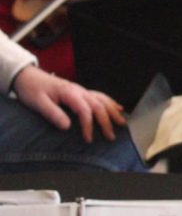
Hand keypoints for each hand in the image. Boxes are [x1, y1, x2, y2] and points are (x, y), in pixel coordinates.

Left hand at [11, 65, 125, 141]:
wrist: (27, 76)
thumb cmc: (32, 89)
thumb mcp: (38, 103)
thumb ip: (53, 114)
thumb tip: (67, 127)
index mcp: (70, 93)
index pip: (85, 110)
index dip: (88, 125)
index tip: (88, 138)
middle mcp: (79, 91)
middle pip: (98, 106)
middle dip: (106, 121)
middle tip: (110, 136)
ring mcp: (81, 90)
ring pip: (102, 99)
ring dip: (113, 111)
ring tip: (121, 123)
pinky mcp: (80, 92)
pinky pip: (100, 96)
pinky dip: (110, 102)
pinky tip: (118, 107)